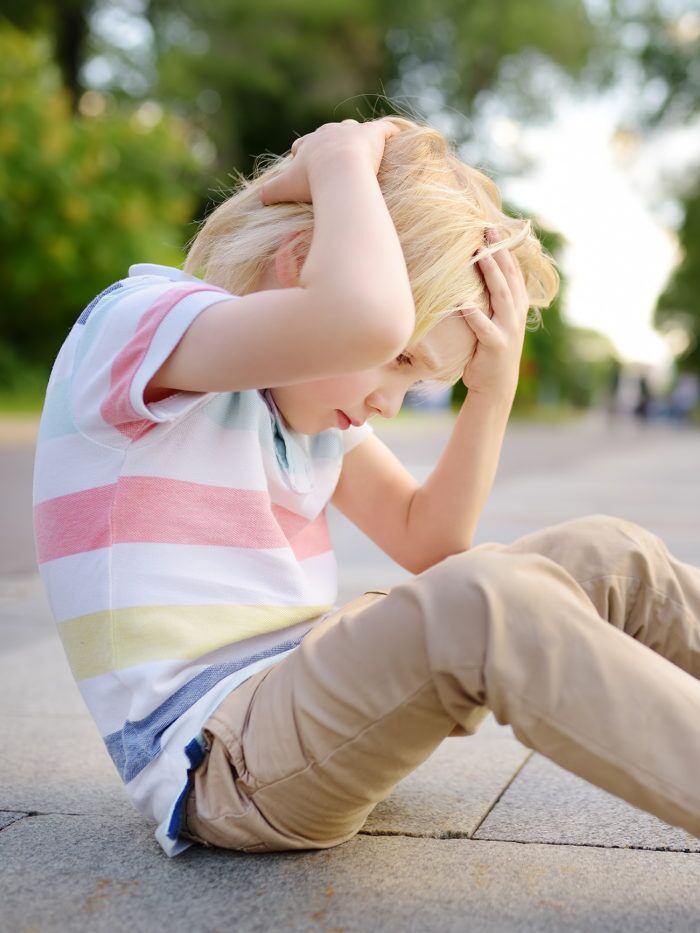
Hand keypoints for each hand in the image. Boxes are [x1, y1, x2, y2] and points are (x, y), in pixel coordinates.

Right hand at [260, 117, 400, 204]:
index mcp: (309, 143)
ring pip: (353, 129)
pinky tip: (395, 138)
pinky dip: (389, 133)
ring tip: (362, 151)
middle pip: (328, 135)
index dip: (303, 155)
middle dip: (329, 145)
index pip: (303, 145)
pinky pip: (384, 129)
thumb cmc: (311, 181)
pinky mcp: (373, 134)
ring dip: (356, 138)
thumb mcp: (284, 188)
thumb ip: (270, 193)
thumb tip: (260, 198)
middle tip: (334, 161)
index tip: (305, 166)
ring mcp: (352, 131)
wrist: (338, 172)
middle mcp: (329, 132)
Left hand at [460, 228, 529, 396]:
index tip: (492, 227)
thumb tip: (473, 273)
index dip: (504, 249)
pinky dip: (474, 315)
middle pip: (508, 277)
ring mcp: (508, 329)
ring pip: (500, 295)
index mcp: (516, 305)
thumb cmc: (488, 349)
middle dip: (499, 252)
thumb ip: (489, 299)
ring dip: (491, 274)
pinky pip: (484, 327)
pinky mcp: (496, 345)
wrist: (496, 385)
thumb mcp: (494, 320)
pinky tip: (463, 302)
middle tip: (487, 230)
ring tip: (479, 255)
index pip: (512, 271)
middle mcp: (515, 314)